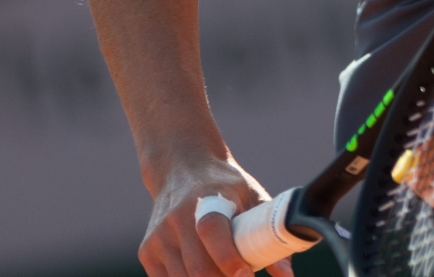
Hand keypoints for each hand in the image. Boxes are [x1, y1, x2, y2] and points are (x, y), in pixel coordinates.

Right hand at [140, 152, 293, 276]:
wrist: (182, 168)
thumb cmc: (226, 186)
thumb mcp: (253, 196)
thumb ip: (269, 232)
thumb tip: (286, 274)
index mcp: (207, 200)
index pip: (212, 232)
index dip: (229, 258)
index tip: (246, 275)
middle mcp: (177, 219)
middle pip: (197, 268)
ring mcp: (159, 237)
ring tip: (228, 275)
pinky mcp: (147, 252)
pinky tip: (208, 274)